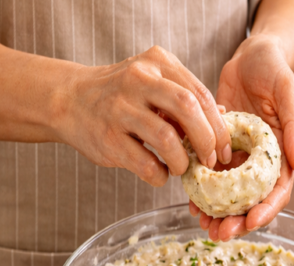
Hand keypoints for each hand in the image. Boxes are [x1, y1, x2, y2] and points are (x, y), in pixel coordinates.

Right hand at [56, 46, 231, 186]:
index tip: (224, 148)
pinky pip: (145, 164)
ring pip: (168, 139)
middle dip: (207, 140)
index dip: (218, 125)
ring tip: (180, 168)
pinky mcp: (107, 137)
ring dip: (182, 161)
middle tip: (210, 160)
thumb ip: (186, 97)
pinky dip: (159, 176)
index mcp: (157, 62)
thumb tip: (224, 118)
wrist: (69, 100)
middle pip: (189, 109)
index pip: (200, 93)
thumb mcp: (154, 82)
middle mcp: (138, 80)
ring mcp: (120, 108)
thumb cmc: (120, 94)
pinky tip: (159, 174)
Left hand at [192, 35, 293, 240]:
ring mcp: (238, 158)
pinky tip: (190, 202)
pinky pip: (209, 176)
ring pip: (228, 195)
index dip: (266, 211)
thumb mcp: (288, 93)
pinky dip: (201, 191)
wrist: (249, 56)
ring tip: (202, 225)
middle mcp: (260, 162)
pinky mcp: (218, 149)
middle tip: (219, 234)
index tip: (250, 224)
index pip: (278, 192)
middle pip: (251, 201)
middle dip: (237, 221)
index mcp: (282, 155)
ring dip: (217, 213)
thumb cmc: (275, 70)